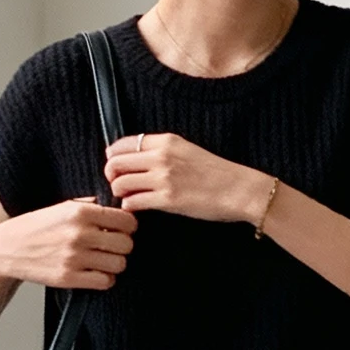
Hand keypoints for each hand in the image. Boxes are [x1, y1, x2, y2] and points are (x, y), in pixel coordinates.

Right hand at [0, 195, 136, 290]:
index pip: (127, 221)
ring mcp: (74, 257)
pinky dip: (104, 279)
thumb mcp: (61, 207)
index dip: (128, 227)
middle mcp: (79, 233)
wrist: (6, 250)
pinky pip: (105, 282)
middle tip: (112, 246)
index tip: (121, 230)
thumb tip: (120, 207)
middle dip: (123, 246)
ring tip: (103, 260)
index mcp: (80, 212)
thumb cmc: (37, 227)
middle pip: (127, 244)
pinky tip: (95, 273)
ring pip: (119, 264)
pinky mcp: (68, 278)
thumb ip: (90, 206)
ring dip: (114, 263)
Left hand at [103, 132, 272, 225]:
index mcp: (167, 141)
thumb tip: (136, 159)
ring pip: (120, 183)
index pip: (124, 143)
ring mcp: (164, 178)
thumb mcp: (187, 151)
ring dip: (118, 192)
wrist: (239, 189)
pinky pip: (133, 202)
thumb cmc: (216, 173)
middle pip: (116, 162)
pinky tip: (135, 207)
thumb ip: (163, 151)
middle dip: (110, 174)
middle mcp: (162, 157)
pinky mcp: (167, 200)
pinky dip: (128, 205)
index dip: (113, 155)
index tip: (115, 164)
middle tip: (116, 183)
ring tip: (126, 196)